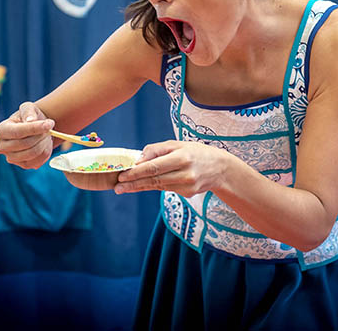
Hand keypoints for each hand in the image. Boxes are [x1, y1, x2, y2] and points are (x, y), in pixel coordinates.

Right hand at [0, 102, 54, 168]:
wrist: (36, 128)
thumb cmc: (30, 116)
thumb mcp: (29, 108)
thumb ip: (28, 111)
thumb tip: (30, 120)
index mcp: (1, 131)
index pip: (18, 132)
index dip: (35, 128)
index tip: (50, 123)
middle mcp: (2, 147)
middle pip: (26, 144)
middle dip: (42, 135)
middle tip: (50, 128)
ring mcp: (11, 158)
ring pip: (33, 153)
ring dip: (45, 143)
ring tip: (47, 135)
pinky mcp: (23, 165)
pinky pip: (38, 161)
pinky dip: (46, 151)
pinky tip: (45, 143)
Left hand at [114, 140, 229, 197]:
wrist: (220, 168)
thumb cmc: (196, 152)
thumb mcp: (178, 144)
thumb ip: (157, 150)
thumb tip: (138, 160)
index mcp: (183, 157)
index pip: (154, 166)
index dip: (136, 172)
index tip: (122, 175)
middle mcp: (186, 173)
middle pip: (154, 179)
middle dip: (133, 183)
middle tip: (117, 186)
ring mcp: (187, 186)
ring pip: (157, 187)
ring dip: (138, 187)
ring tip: (123, 188)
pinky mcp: (187, 194)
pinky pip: (165, 189)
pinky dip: (152, 187)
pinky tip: (140, 186)